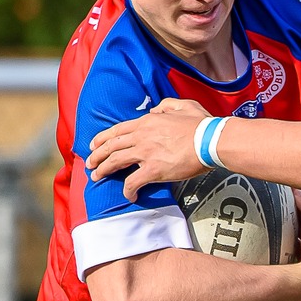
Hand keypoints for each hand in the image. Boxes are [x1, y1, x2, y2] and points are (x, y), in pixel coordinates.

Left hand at [84, 96, 216, 199]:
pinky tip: (128, 195)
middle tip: (90, 163)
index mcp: (147, 122)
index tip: (94, 145)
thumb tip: (154, 110)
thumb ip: (165, 105)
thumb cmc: (201, 124)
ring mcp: (146, 153)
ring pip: (115, 162)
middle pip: (111, 146)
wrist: (210, 140)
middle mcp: (141, 136)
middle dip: (97, 155)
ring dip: (103, 170)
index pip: (117, 130)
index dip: (102, 138)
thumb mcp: (182, 105)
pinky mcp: (153, 170)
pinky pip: (133, 182)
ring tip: (97, 177)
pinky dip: (128, 190)